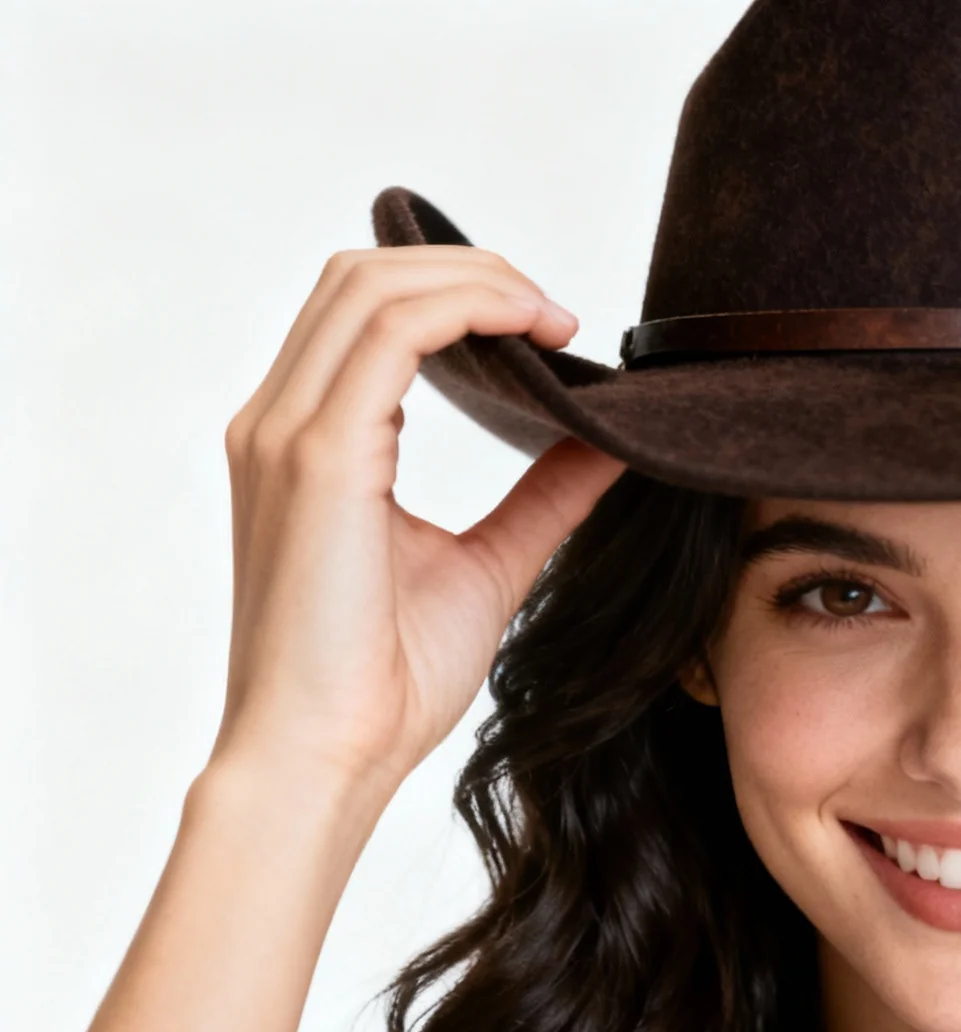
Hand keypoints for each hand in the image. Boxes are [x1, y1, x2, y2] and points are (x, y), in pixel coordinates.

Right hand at [210, 246, 626, 798]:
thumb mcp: (489, 565)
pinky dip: (468, 308)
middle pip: (364, 275)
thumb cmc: (382, 683)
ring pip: (372, 285)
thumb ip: (542, 495)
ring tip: (554, 319)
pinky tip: (534, 334)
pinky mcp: (315, 457)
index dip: (460, 289)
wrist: (325, 761)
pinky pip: (390, 334)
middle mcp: (279, 423)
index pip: (367, 311)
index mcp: (307, 441)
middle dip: (471, 267)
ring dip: (477, 279)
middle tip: (558, 313)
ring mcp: (286, 434)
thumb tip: (607, 440)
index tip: (549, 325)